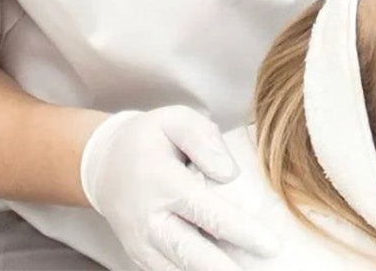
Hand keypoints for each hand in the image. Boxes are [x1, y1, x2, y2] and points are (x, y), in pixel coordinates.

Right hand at [81, 107, 278, 270]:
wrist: (104, 165)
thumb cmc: (150, 139)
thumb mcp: (175, 120)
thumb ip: (204, 139)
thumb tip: (229, 173)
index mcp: (161, 181)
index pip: (206, 212)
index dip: (241, 231)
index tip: (271, 245)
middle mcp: (149, 219)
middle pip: (191, 254)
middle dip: (226, 269)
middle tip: (263, 269)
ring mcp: (142, 243)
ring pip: (180, 269)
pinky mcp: (141, 257)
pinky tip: (224, 268)